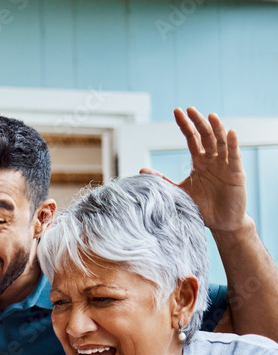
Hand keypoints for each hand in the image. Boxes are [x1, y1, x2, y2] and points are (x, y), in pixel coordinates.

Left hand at [141, 107, 248, 234]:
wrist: (220, 223)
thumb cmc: (201, 206)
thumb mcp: (178, 192)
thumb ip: (162, 180)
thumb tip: (141, 170)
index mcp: (199, 162)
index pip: (192, 139)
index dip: (185, 125)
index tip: (177, 111)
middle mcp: (213, 160)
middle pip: (206, 136)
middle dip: (198, 122)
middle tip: (189, 109)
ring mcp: (225, 165)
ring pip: (221, 143)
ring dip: (216, 129)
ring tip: (210, 116)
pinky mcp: (236, 174)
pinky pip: (235, 156)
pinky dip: (233, 144)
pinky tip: (231, 132)